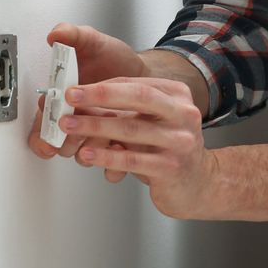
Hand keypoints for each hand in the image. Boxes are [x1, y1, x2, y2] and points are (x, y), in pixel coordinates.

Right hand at [26, 24, 147, 175]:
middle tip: (83, 128)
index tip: (51, 133)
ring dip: (91, 150)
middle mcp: (75, 120)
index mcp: (62, 100)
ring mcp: (95, 134)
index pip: (42, 124)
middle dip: (68, 141)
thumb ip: (73, 36)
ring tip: (107, 134)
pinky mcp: (115, 145)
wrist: (144, 73)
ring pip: (82, 156)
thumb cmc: (114, 59)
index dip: (42, 134)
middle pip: (59, 144)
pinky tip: (121, 148)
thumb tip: (55, 35)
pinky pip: (108, 165)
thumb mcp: (93, 42)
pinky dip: (113, 163)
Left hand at [58, 78, 215, 218]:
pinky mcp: (171, 168)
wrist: (197, 184)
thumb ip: (129, 109)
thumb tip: (85, 100)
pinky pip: (132, 159)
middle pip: (139, 98)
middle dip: (100, 96)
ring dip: (95, 127)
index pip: (137, 84)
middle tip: (71, 97)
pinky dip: (106, 156)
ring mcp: (180, 141)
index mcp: (178, 96)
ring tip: (70, 126)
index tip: (77, 88)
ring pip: (131, 129)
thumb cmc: (170, 149)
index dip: (104, 86)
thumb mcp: (155, 121)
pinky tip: (88, 153)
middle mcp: (184, 114)